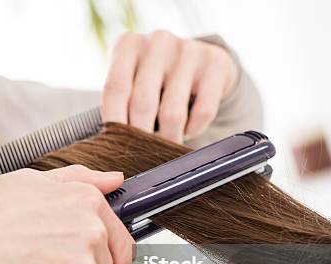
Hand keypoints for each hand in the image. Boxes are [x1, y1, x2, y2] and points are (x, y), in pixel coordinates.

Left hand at [103, 31, 238, 141]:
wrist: (199, 58)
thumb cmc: (154, 78)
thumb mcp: (131, 80)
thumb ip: (119, 105)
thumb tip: (116, 145)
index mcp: (128, 45)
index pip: (115, 89)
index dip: (115, 122)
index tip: (117, 146)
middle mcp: (157, 42)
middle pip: (143, 103)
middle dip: (141, 136)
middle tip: (142, 154)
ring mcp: (188, 50)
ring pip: (173, 113)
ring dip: (168, 138)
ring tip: (166, 145)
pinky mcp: (215, 63)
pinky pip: (203, 112)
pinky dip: (193, 130)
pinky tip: (187, 129)